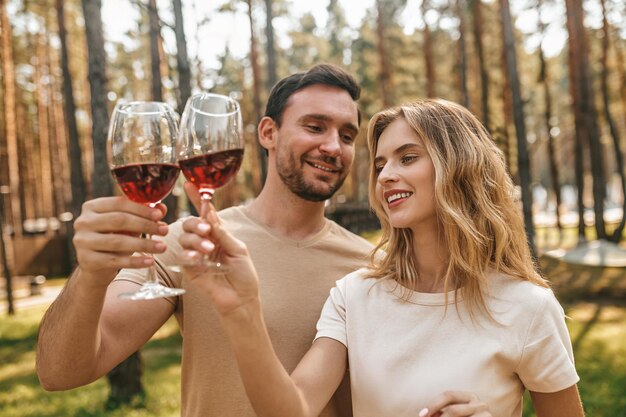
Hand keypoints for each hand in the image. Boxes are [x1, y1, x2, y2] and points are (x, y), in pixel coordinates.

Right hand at [72, 197, 168, 284]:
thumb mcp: (127, 226)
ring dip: (144, 244)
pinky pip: (115, 260)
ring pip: (118, 241)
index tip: (160, 215)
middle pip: (119, 220)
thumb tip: (162, 208)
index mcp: (92, 207)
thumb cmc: (114, 239)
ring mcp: (82, 241)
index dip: (141, 209)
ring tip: (162, 247)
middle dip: (145, 225)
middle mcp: (83, 222)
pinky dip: (134, 261)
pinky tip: (150, 261)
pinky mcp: (86, 260)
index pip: (119, 203)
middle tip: (165, 230)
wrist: (95, 267)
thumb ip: (143, 215)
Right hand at [178, 201, 259, 316]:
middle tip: (206, 230)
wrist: (241, 299)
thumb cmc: (244, 275)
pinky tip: (198, 259)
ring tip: (209, 250)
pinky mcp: (190, 270)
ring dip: (196, 240)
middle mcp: (205, 242)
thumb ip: (223, 234)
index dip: (197, 199)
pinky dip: (189, 254)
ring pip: (185, 238)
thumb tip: (209, 215)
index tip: (189, 183)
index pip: (205, 213)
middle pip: (190, 223)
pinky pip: (182, 256)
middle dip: (196, 224)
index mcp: (218, 235)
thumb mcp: (238, 250)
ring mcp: (196, 255)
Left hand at [419, 391, 491, 416]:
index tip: (422, 414)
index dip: (433, 404)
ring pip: (456, 415)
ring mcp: (486, 415)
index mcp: (470, 397)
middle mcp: (480, 404)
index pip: (448, 395)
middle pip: (453, 410)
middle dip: (438, 415)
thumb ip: (442, 413)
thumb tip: (425, 414)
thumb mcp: (456, 414)